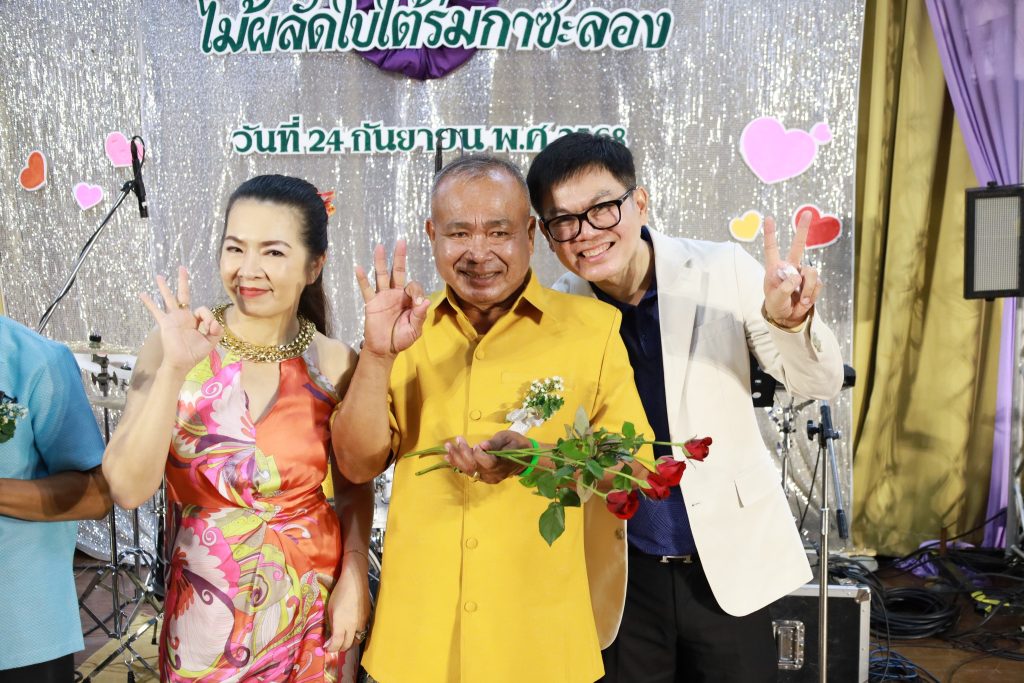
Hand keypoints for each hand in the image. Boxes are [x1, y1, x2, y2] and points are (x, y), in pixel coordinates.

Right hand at [139, 267, 222, 372]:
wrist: (182, 363)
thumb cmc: (195, 354)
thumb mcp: (211, 342)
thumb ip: (216, 331)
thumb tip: (214, 322)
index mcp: (195, 320)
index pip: (203, 310)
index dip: (208, 317)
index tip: (209, 327)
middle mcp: (183, 316)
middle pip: (183, 294)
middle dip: (183, 281)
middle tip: (182, 268)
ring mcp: (173, 318)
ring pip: (169, 299)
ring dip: (164, 287)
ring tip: (159, 276)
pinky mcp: (165, 323)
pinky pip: (156, 311)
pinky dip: (149, 302)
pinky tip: (142, 294)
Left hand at [325, 555, 370, 652]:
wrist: (355, 581)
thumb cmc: (339, 593)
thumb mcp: (330, 608)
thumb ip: (330, 624)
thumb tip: (329, 637)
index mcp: (341, 622)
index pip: (337, 643)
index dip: (331, 648)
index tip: (326, 647)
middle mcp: (352, 625)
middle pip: (347, 645)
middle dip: (339, 648)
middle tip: (333, 644)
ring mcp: (361, 622)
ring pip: (356, 640)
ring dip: (349, 642)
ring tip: (343, 638)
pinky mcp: (367, 618)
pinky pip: (361, 631)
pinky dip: (355, 634)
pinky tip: (350, 628)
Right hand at [355, 240, 429, 358]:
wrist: (385, 349)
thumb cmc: (401, 339)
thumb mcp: (415, 330)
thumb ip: (419, 316)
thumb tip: (425, 301)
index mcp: (409, 299)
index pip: (413, 286)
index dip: (416, 291)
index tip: (417, 303)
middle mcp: (396, 294)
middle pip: (397, 271)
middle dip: (399, 257)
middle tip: (401, 241)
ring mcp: (383, 297)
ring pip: (382, 275)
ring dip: (380, 261)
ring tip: (380, 246)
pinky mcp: (372, 303)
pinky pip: (366, 289)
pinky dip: (362, 279)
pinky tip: (359, 268)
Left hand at [444, 431, 532, 484]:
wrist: (525, 459)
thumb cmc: (517, 444)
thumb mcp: (509, 438)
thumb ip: (496, 443)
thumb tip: (483, 445)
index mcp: (503, 464)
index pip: (488, 462)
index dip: (479, 454)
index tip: (477, 444)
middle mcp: (494, 474)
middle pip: (474, 467)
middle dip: (461, 454)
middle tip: (451, 443)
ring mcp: (489, 478)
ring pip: (469, 470)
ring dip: (456, 460)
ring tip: (447, 449)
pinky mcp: (484, 477)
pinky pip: (470, 472)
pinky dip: (458, 464)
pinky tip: (449, 457)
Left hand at [762, 211, 822, 326]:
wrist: (788, 317)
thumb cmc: (776, 305)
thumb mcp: (776, 298)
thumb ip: (784, 287)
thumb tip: (797, 276)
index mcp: (775, 268)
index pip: (771, 248)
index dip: (770, 234)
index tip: (768, 218)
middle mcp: (790, 267)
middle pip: (798, 246)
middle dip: (803, 229)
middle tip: (807, 213)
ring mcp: (803, 273)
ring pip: (811, 272)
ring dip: (807, 288)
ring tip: (801, 299)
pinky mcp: (814, 282)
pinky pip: (817, 284)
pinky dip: (812, 295)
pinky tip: (805, 301)